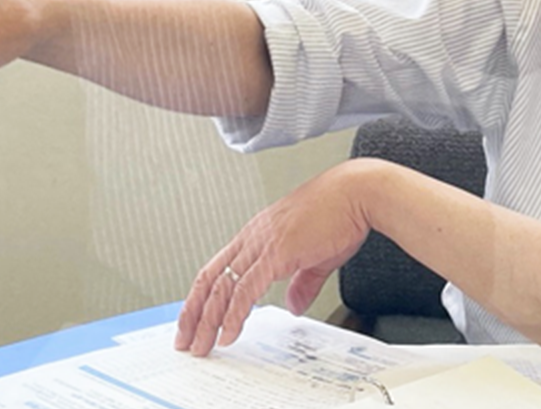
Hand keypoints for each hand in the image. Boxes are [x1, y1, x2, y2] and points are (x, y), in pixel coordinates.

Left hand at [174, 160, 382, 355]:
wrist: (356, 194)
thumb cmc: (340, 213)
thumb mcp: (316, 255)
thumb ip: (301, 282)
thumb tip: (294, 305)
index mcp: (258, 233)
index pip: (218, 268)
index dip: (202, 296)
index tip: (194, 318)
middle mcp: (253, 236)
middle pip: (210, 279)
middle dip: (193, 313)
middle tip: (184, 340)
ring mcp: (262, 243)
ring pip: (222, 287)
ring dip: (207, 320)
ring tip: (200, 345)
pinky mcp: (276, 253)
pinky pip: (245, 290)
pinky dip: (233, 315)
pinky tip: (228, 333)